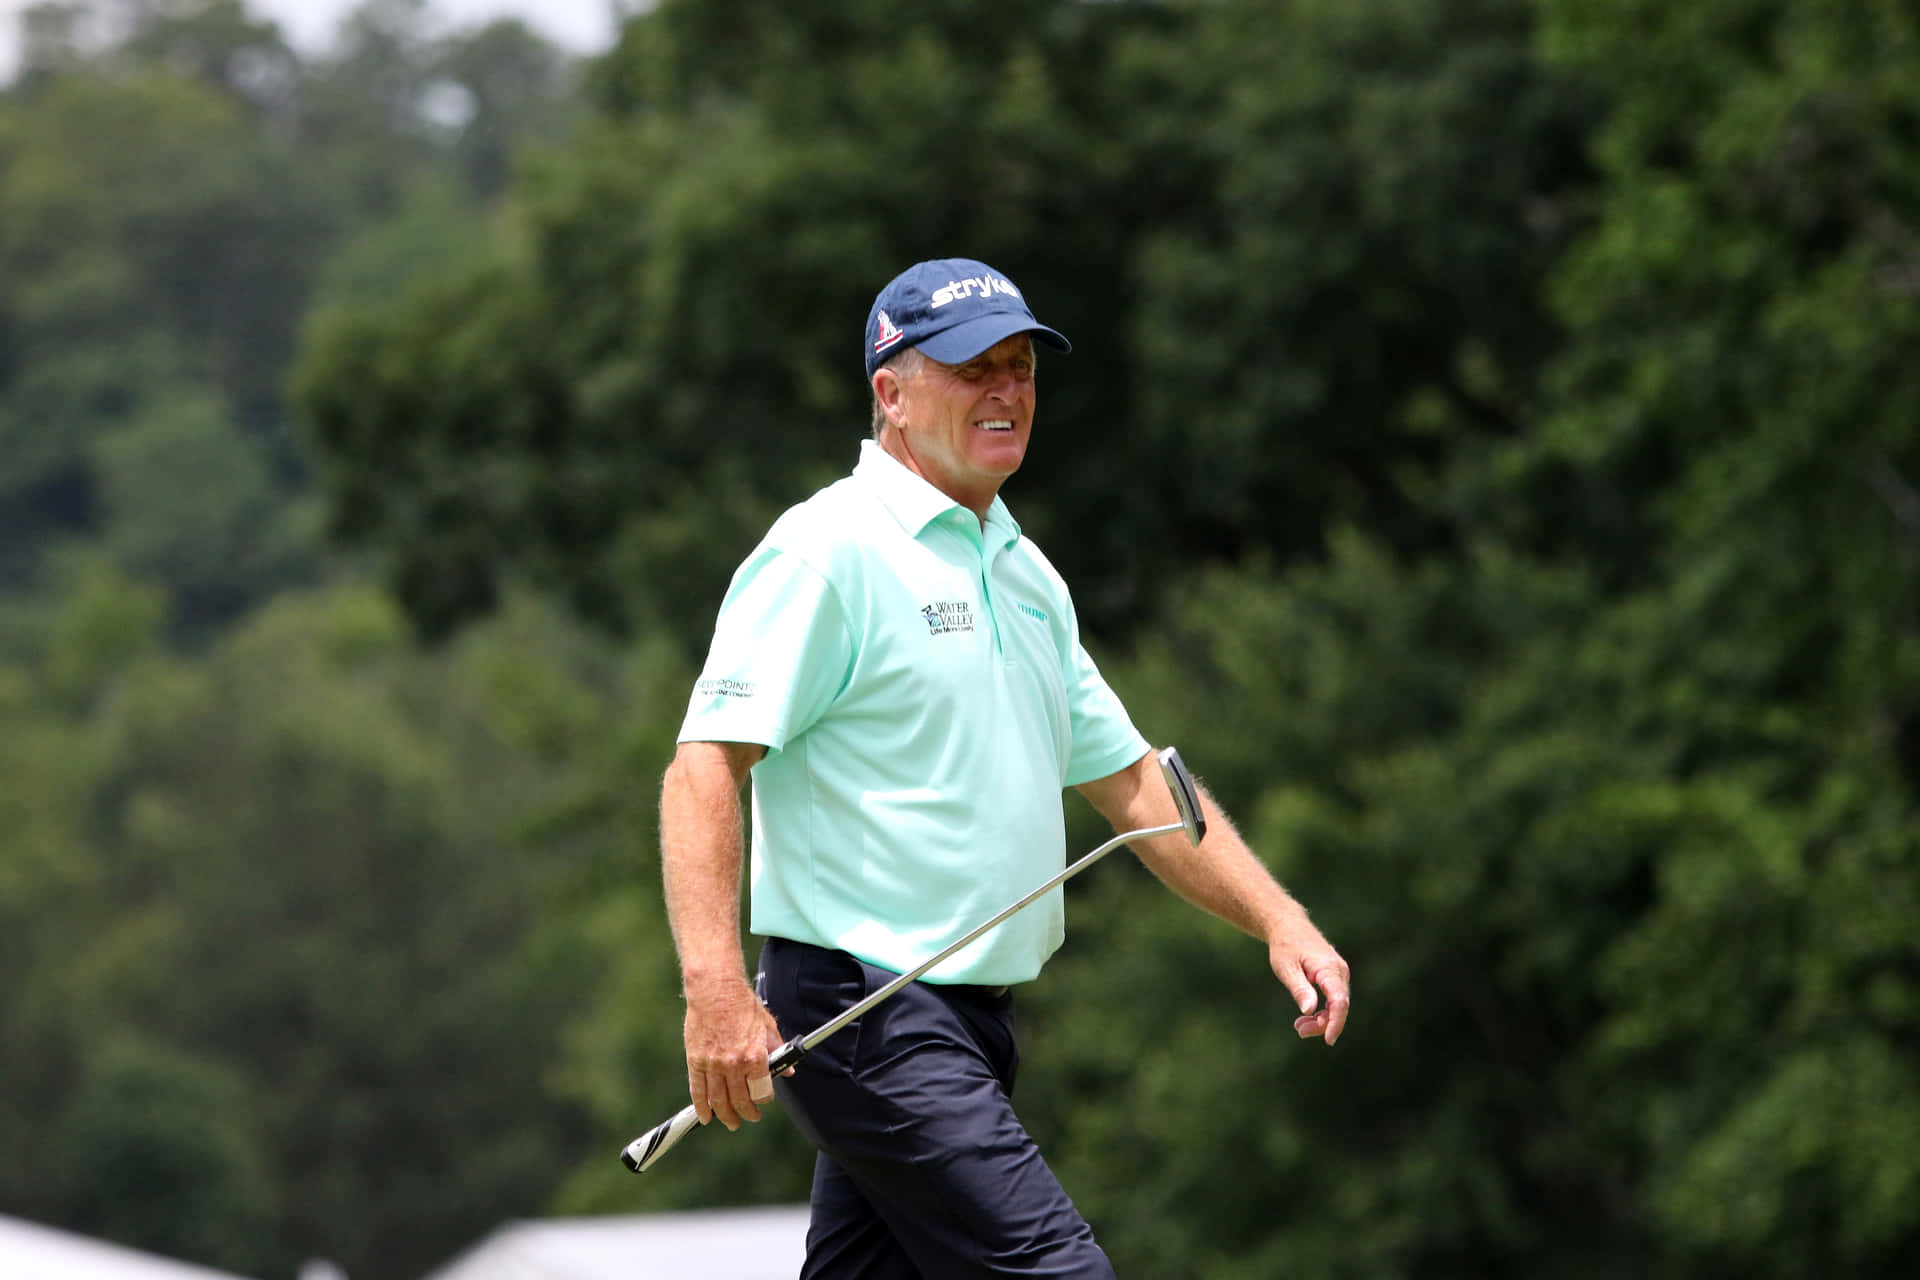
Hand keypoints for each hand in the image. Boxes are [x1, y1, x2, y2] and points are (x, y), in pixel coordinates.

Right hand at [683, 975, 786, 1129]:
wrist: (715, 990)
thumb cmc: (742, 1004)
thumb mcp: (767, 1026)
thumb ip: (777, 1050)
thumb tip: (788, 1070)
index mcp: (755, 1056)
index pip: (762, 1091)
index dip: (764, 1100)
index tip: (764, 1100)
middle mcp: (734, 1064)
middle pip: (740, 1100)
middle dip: (747, 1113)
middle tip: (750, 1117)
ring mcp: (713, 1064)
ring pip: (718, 1100)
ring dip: (725, 1115)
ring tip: (731, 1121)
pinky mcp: (695, 1061)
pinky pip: (697, 1090)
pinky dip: (701, 1107)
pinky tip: (705, 1116)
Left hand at [1270, 925, 1350, 1045]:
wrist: (1288, 927)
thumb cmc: (1285, 947)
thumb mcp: (1286, 968)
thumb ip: (1300, 989)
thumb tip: (1310, 1010)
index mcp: (1329, 969)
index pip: (1339, 1001)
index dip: (1336, 1022)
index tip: (1328, 1039)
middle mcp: (1339, 972)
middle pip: (1338, 1007)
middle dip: (1322, 1024)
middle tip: (1299, 1030)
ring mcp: (1339, 974)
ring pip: (1336, 1005)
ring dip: (1320, 1019)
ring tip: (1299, 1026)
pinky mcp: (1334, 977)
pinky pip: (1333, 999)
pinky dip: (1322, 1011)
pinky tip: (1307, 1017)